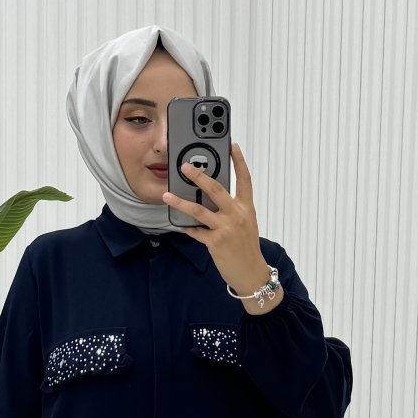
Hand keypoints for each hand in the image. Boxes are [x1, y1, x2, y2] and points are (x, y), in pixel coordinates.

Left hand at [162, 143, 269, 293]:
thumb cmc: (247, 247)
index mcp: (246, 207)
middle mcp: (237, 215)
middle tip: (184, 167)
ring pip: (199, 210)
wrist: (251, 272)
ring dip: (180, 202)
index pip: (244, 179)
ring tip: (167, 196)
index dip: (239, 161)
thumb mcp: (246, 223)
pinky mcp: (215, 243)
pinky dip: (187, 228)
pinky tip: (180, 225)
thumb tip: (213, 198)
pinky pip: (196, 232)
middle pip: (216, 189)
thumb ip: (233, 209)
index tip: (232, 145)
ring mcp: (225, 228)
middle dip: (198, 176)